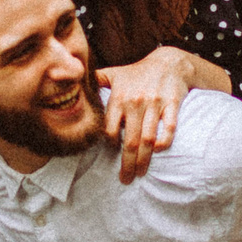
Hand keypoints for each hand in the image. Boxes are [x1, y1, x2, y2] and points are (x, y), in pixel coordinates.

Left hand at [99, 48, 194, 184]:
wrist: (170, 62)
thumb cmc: (138, 72)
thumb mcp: (114, 74)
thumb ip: (94, 82)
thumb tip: (69, 86)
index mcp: (119, 98)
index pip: (109, 129)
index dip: (109, 146)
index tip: (111, 158)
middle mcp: (135, 102)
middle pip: (129, 140)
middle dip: (126, 164)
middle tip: (125, 180)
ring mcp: (154, 104)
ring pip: (148, 138)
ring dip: (144, 159)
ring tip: (140, 173)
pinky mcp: (172, 103)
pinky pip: (169, 127)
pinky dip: (164, 141)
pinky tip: (158, 151)